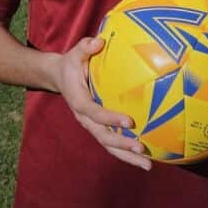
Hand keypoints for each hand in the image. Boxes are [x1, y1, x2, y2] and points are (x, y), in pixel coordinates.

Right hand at [54, 37, 151, 169]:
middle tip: (141, 148)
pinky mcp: (99, 127)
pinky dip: (127, 153)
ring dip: (127, 156)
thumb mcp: (75, 53)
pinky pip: (112, 143)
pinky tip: (146, 159)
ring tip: (147, 165)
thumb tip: (98, 42)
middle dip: (121, 144)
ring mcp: (92, 125)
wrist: (60, 77)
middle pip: (102, 136)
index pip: (94, 113)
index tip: (129, 122)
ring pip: (108, 145)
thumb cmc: (73, 63)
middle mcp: (85, 118)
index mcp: (79, 101)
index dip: (110, 119)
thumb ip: (85, 47)